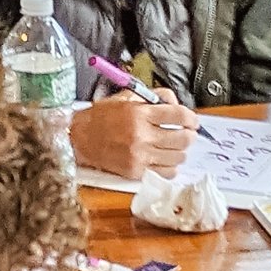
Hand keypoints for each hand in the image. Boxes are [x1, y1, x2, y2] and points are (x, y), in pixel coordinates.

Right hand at [69, 92, 196, 181]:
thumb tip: (174, 102)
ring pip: (178, 157)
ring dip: (181, 152)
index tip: (193, 121)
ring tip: (175, 147)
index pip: (179, 116)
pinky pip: (166, 172)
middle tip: (187, 134)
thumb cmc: (101, 117)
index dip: (192, 119)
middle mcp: (142, 135)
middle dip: (189, 136)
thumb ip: (153, 97)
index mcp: (140, 113)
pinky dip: (171, 167)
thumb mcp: (126, 98)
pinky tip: (165, 160)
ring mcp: (139, 155)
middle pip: (183, 139)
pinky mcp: (135, 171)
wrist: (78, 138)